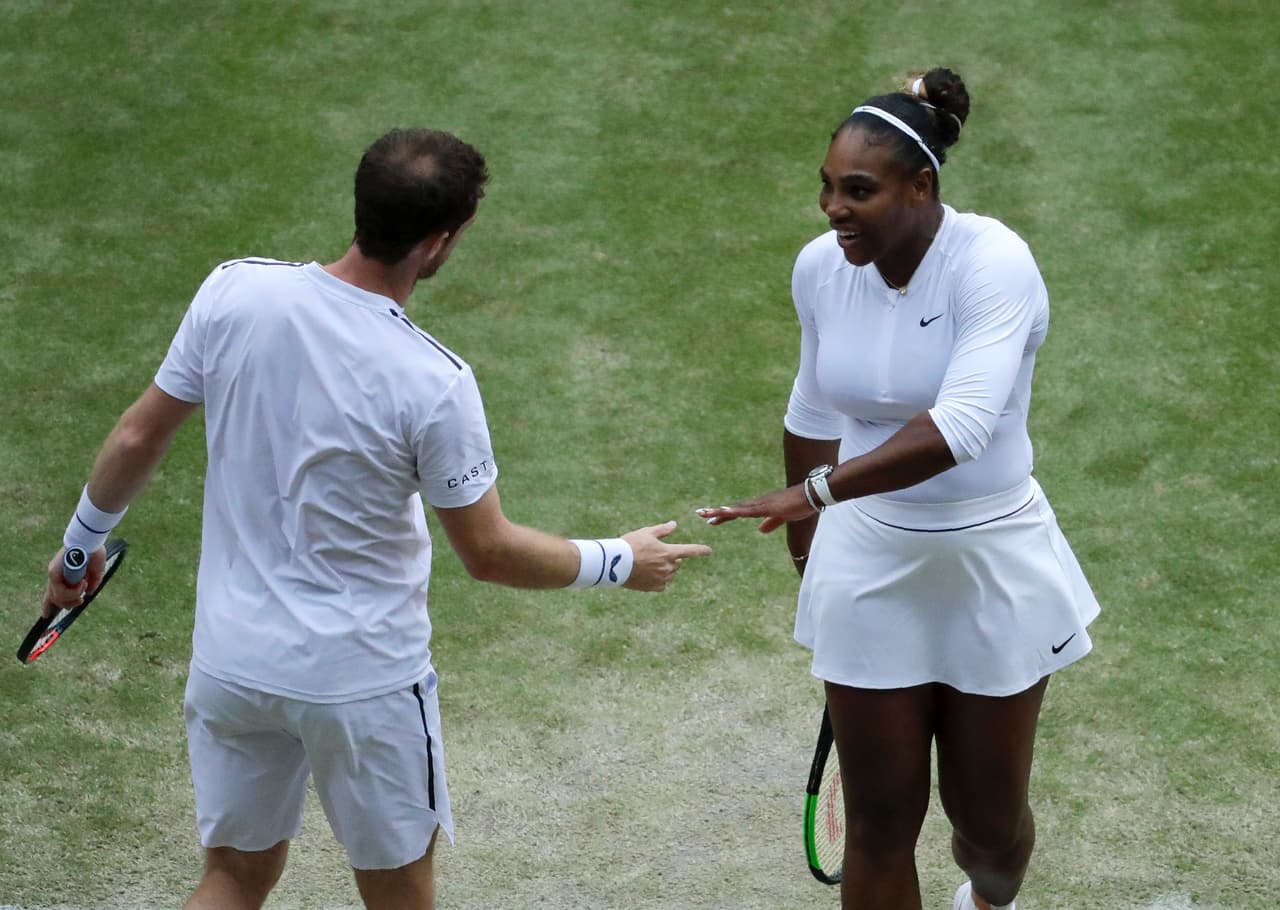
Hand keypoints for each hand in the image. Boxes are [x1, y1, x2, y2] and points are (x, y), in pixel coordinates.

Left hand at [42, 546, 106, 618]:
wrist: (90, 539)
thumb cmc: (94, 552)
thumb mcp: (95, 571)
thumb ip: (92, 582)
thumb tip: (90, 592)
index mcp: (64, 575)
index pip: (52, 593)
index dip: (48, 606)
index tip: (45, 616)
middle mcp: (56, 576)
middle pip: (54, 599)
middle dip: (69, 604)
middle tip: (81, 601)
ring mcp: (53, 575)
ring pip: (57, 598)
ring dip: (74, 597)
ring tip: (84, 586)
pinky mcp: (54, 573)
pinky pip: (60, 592)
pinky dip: (73, 592)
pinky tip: (82, 583)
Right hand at [620, 521, 712, 591]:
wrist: (614, 564)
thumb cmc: (630, 545)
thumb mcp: (646, 533)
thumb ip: (663, 530)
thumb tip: (674, 524)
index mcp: (669, 552)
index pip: (690, 551)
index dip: (701, 550)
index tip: (709, 551)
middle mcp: (668, 567)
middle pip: (677, 562)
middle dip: (671, 558)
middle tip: (654, 553)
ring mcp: (662, 578)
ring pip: (670, 573)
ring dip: (665, 569)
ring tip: (647, 564)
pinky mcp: (654, 588)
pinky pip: (662, 584)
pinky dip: (658, 579)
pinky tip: (646, 574)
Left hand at [695, 484, 815, 533]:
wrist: (812, 494)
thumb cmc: (800, 504)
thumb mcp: (783, 518)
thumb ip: (772, 523)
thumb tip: (761, 530)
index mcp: (760, 507)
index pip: (738, 512)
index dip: (724, 515)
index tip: (710, 518)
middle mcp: (758, 503)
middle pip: (734, 509)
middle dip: (717, 512)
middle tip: (699, 513)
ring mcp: (762, 504)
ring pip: (737, 509)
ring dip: (722, 511)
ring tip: (706, 514)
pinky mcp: (768, 506)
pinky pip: (749, 511)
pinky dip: (736, 511)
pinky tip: (726, 511)